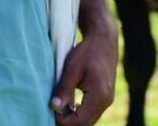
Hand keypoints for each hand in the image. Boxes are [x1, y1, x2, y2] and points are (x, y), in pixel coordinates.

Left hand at [50, 0, 117, 125]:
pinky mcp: (105, 97)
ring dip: (74, 119)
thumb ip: (64, 88)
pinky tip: (68, 107)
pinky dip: (80, 114)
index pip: (79, 121)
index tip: (50, 110)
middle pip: (85, 124)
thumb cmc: (87, 51)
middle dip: (68, 122)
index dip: (63, 120)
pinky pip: (91, 113)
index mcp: (99, 96)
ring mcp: (107, 100)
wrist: (103, 40)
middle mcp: (106, 102)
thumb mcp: (72, 68)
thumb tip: (53, 107)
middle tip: (52, 112)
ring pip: (89, 120)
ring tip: (58, 109)